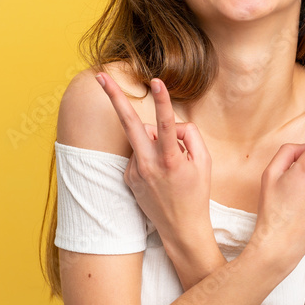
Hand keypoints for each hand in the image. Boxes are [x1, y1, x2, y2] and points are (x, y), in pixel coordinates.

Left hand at [94, 72, 212, 244]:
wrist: (180, 229)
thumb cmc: (197, 194)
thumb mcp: (205, 163)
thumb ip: (190, 136)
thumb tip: (170, 124)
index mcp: (170, 161)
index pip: (166, 124)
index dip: (162, 100)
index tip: (156, 81)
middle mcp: (148, 165)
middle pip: (128, 123)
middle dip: (114, 97)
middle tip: (99, 75)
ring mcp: (134, 172)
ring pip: (141, 137)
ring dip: (154, 139)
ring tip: (171, 165)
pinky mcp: (128, 177)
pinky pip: (139, 153)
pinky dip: (150, 155)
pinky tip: (160, 174)